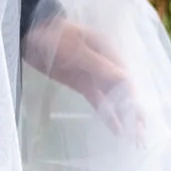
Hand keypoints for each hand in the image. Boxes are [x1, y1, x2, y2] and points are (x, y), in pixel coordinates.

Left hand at [23, 8, 147, 143]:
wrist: (29, 33)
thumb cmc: (53, 36)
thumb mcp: (74, 48)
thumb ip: (97, 64)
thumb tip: (125, 79)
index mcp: (108, 50)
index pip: (126, 79)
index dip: (133, 99)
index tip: (139, 119)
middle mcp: (105, 64)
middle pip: (124, 91)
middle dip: (133, 113)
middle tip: (141, 136)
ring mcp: (93, 74)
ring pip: (113, 99)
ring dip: (123, 117)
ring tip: (133, 138)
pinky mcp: (81, 83)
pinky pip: (98, 100)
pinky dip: (107, 114)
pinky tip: (116, 129)